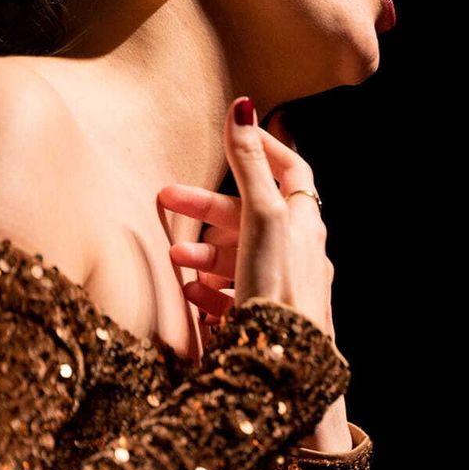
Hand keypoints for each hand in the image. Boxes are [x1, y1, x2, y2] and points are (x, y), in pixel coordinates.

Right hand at [159, 97, 336, 341]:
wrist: (286, 363)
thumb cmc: (279, 284)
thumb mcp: (262, 215)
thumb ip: (249, 164)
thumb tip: (242, 106)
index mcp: (304, 221)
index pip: (291, 171)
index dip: (262, 148)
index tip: (232, 134)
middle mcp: (299, 251)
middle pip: (251, 216)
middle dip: (207, 207)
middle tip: (165, 198)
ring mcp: (285, 286)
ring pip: (240, 257)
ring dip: (205, 253)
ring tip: (177, 257)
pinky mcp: (268, 319)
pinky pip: (237, 297)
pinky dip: (212, 290)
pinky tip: (192, 293)